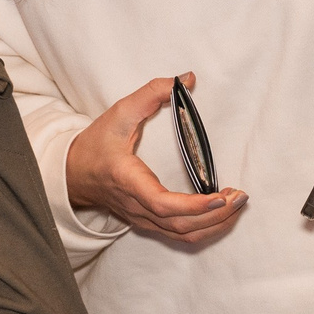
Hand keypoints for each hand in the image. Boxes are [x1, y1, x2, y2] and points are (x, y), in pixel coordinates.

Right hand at [67, 74, 245, 248]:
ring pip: (183, 235)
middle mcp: (137, 206)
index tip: (219, 196)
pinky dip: (205, 227)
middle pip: (181, 225)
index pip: (163, 204)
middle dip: (217, 215)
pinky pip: (180, 234)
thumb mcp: (119, 113)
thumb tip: (186, 79)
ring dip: (215, 225)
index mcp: (128, 181)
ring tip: (236, 205)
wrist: (73, 174)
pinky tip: (221, 211)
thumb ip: (151, 93)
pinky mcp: (148, 223)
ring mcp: (143, 219)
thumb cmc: (95, 145)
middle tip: (240, 197)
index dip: (194, 206)